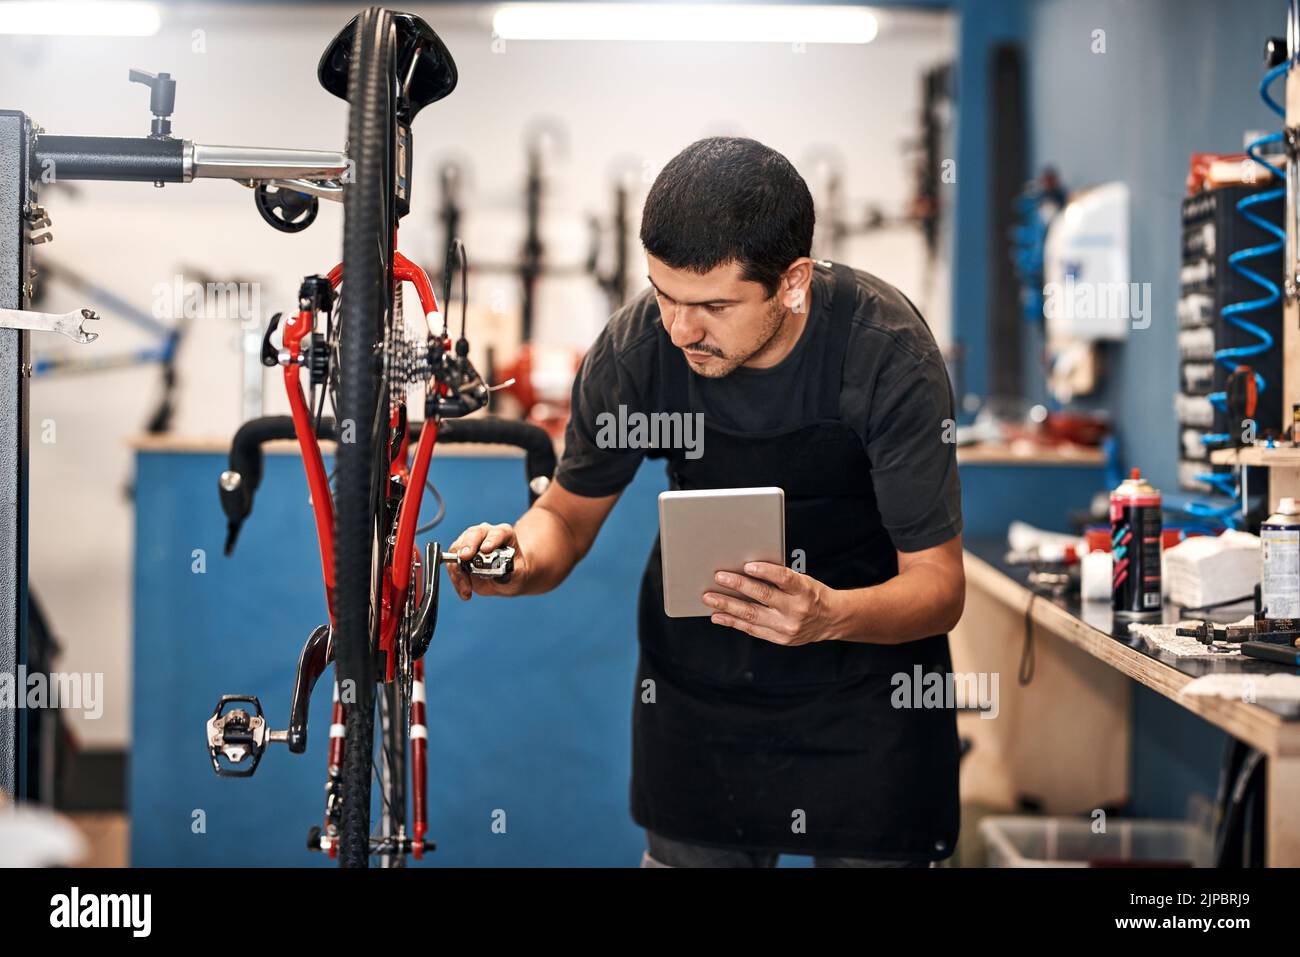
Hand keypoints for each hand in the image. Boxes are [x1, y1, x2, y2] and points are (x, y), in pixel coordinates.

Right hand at [445, 522, 527, 599]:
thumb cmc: (514, 572)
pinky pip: (452, 565)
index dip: (491, 540)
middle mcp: (485, 534)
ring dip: (458, 569)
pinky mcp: (459, 555)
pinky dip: (456, 579)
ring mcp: (470, 543)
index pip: (497, 533)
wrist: (506, 579)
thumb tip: (500, 573)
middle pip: (473, 534)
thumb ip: (511, 572)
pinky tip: (465, 591)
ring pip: (457, 549)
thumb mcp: (519, 574)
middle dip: (467, 546)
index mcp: (503, 533)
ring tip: (467, 587)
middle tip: (464, 557)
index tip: (486, 549)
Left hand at [703, 562, 842, 645]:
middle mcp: (797, 610)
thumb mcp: (803, 581)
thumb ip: (779, 578)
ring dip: (728, 606)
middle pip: (763, 597)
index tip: (747, 565)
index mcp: (805, 590)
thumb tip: (745, 569)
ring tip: (710, 598)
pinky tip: (718, 616)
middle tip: (718, 578)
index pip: (784, 578)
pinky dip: (733, 622)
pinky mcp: (780, 639)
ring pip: (752, 615)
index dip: (766, 571)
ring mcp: (787, 627)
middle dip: (738, 586)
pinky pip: (752, 630)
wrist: (831, 619)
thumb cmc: (812, 594)